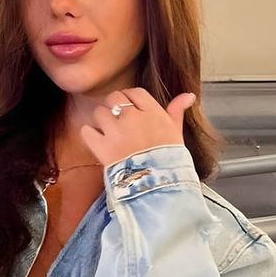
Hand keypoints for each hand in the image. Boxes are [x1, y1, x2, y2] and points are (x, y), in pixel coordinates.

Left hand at [78, 88, 195, 166]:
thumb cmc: (170, 159)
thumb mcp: (176, 132)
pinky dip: (89, 135)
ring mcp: (115, 131)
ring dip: (100, 120)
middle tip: (116, 119)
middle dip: (113, 106)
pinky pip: (86, 131)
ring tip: (106, 131)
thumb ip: (177, 111)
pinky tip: (97, 141)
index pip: (135, 92)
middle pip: (114, 98)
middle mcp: (132, 117)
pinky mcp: (101, 147)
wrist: (158, 184)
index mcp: (151, 111)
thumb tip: (189, 95)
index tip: (130, 107)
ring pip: (99, 112)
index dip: (130, 98)